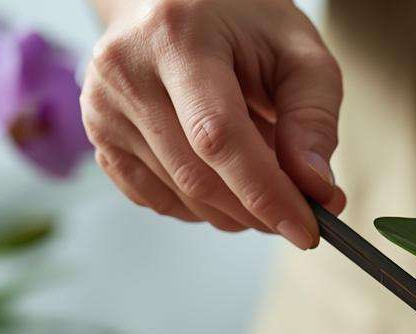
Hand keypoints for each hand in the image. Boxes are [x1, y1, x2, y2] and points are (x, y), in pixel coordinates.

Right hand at [82, 0, 345, 248]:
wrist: (177, 3)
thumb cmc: (242, 22)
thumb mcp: (297, 51)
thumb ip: (313, 118)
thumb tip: (317, 191)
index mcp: (176, 36)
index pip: (218, 136)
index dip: (265, 193)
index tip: (307, 230)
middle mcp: (125, 70)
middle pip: (197, 176)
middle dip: (258, 210)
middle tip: (301, 213)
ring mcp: (103, 108)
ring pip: (180, 197)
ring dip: (235, 210)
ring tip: (263, 173)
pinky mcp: (98, 138)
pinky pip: (159, 201)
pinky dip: (203, 207)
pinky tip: (225, 177)